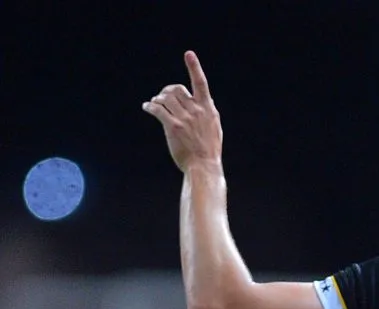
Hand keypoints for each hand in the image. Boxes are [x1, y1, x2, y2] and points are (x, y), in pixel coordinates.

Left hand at [143, 51, 222, 171]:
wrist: (204, 166)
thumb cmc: (208, 150)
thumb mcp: (214, 128)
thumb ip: (207, 113)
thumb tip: (203, 99)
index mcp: (208, 109)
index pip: (201, 84)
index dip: (194, 67)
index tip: (188, 54)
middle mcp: (197, 110)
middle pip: (176, 89)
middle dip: (166, 91)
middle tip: (161, 97)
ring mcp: (185, 118)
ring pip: (165, 98)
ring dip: (157, 98)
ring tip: (153, 103)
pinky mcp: (173, 126)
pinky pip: (158, 109)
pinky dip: (150, 106)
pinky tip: (147, 107)